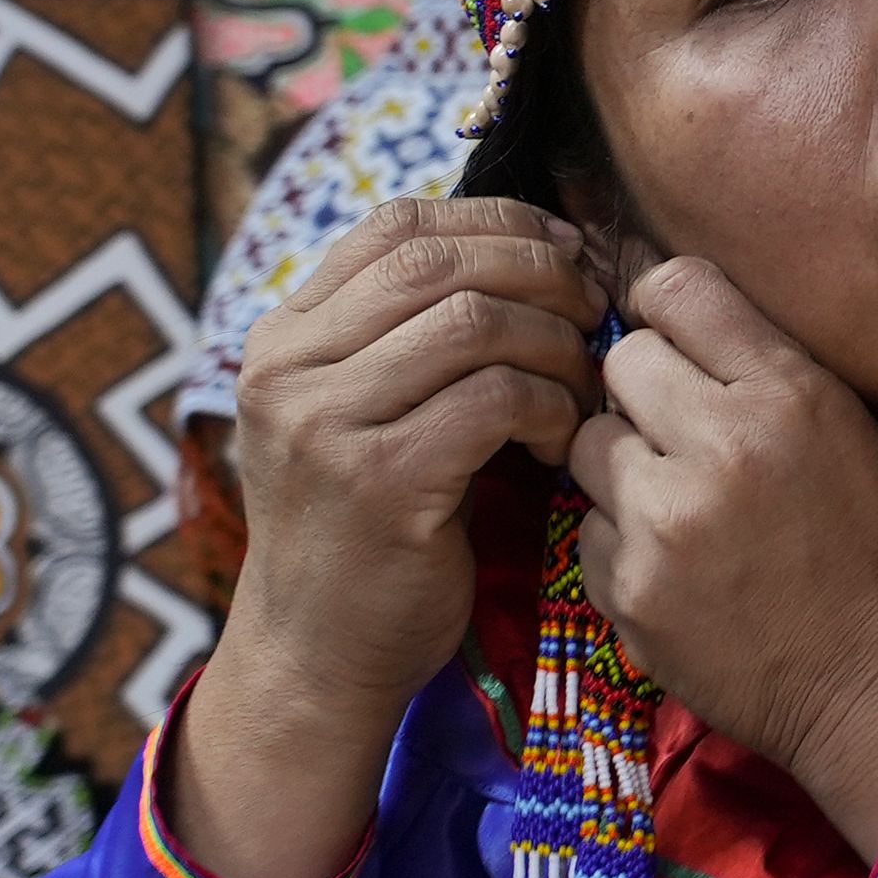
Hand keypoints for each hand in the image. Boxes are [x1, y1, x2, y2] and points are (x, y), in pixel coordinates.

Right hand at [172, 198, 604, 877]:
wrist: (320, 655)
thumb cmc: (366, 532)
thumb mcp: (360, 416)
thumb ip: (409, 338)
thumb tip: (533, 249)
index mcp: (284, 336)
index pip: (398, 225)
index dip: (496, 221)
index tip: (563, 250)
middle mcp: (289, 367)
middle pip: (440, 261)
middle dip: (539, 272)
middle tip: (593, 309)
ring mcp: (327, 422)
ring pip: (474, 321)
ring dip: (552, 342)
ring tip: (582, 385)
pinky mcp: (382, 480)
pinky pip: (494, 399)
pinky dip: (549, 407)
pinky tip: (563, 440)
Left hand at [570, 256, 877, 855]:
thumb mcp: (850, 428)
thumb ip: (760, 368)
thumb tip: (666, 321)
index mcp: (788, 393)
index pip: (675, 288)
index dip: (671, 317)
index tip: (681, 351)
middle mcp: (719, 446)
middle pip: (620, 363)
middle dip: (645, 395)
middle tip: (687, 442)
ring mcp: (664, 523)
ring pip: (588, 445)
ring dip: (624, 469)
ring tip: (683, 510)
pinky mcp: (629, 591)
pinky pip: (589, 531)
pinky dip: (624, 545)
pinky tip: (680, 573)